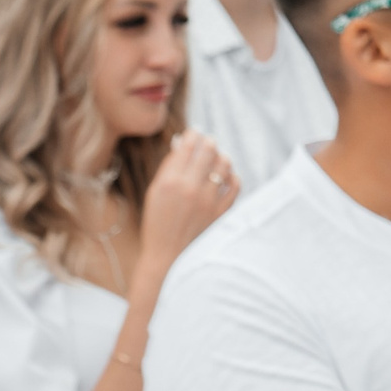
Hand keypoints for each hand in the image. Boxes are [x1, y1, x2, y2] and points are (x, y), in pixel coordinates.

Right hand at [136, 131, 237, 278]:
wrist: (167, 256)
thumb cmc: (157, 223)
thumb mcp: (155, 193)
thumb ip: (168, 167)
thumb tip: (183, 144)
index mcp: (170, 181)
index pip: (188, 144)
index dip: (193, 135)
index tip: (194, 134)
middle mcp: (191, 188)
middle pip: (209, 149)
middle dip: (208, 143)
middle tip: (206, 145)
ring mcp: (208, 200)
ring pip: (224, 163)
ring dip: (221, 158)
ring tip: (216, 161)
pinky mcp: (221, 211)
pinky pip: (235, 184)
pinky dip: (232, 177)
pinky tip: (224, 178)